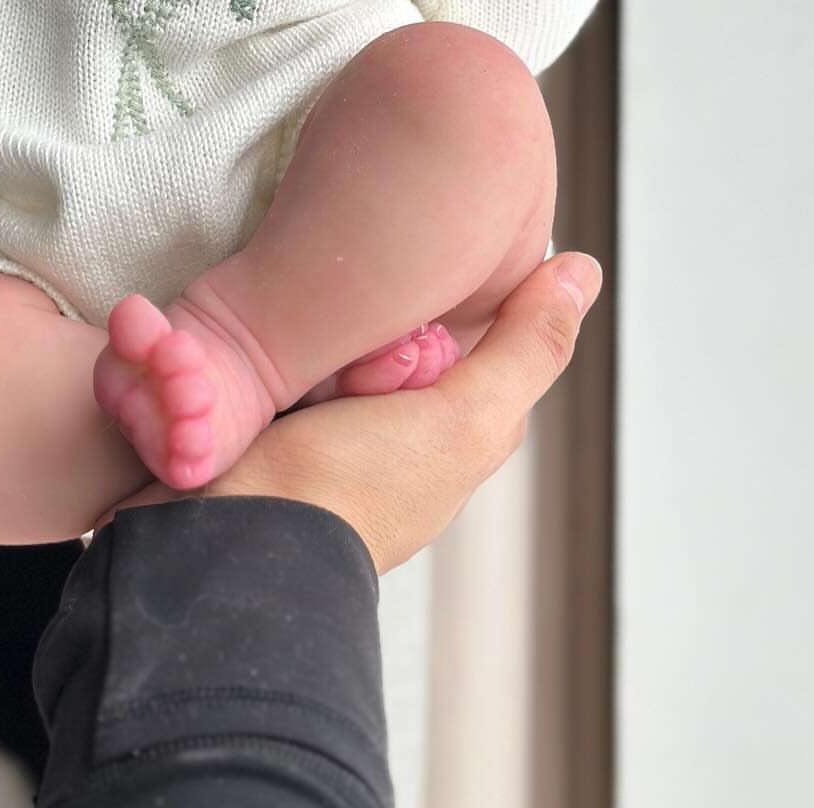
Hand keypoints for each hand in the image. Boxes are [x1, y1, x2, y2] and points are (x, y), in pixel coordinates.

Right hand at [97, 250, 601, 573]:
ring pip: (350, 333)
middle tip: (364, 337)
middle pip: (411, 329)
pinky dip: (291, 338)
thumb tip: (584, 273)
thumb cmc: (350, 495)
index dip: (459, 299)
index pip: (479, 332)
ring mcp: (336, 424)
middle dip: (389, 314)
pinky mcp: (278, 410)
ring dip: (334, 323)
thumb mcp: (464, 417)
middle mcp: (401, 432)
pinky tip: (280, 340)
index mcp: (457, 435)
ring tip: (314, 338)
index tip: (431, 289)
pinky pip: (296, 348)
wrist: (230, 541)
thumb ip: (524, 350)